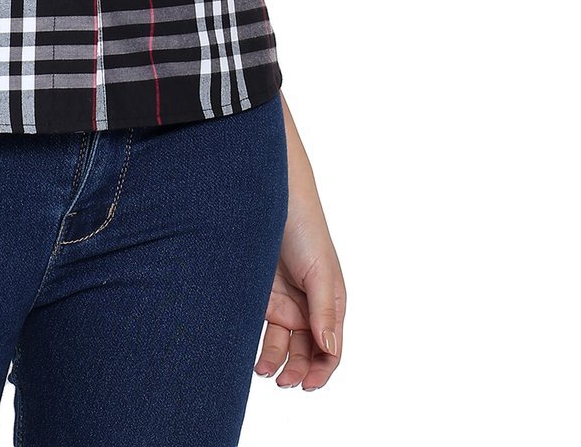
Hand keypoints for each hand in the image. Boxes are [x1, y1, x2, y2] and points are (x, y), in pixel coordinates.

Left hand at [255, 175, 345, 390]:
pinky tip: (250, 355)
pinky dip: (257, 344)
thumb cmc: (304, 227)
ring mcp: (282, 300)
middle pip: (306, 351)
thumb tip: (329, 348)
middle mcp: (307, 305)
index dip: (322, 370)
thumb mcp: (320, 270)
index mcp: (329, 301)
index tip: (308, 384)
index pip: (330, 347)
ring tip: (263, 370)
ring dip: (276, 361)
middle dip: (298, 370)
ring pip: (282, 344)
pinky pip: (259, 327)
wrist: (268, 196)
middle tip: (284, 382)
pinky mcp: (258, 294)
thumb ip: (324, 310)